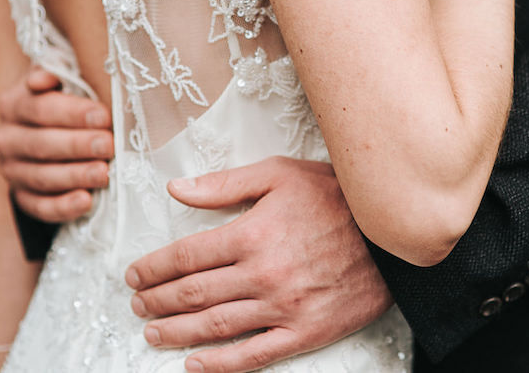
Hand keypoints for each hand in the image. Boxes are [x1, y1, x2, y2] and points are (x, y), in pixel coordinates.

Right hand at [0, 66, 113, 221]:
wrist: (48, 128)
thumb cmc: (66, 98)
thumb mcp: (62, 78)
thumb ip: (58, 71)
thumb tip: (45, 78)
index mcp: (13, 104)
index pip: (40, 108)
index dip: (72, 113)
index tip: (104, 115)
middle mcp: (6, 138)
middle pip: (41, 144)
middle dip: (77, 145)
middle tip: (108, 145)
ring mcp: (13, 171)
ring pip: (42, 176)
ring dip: (75, 176)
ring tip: (104, 174)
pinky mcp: (22, 197)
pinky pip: (40, 206)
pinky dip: (63, 207)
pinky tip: (86, 202)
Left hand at [124, 158, 393, 372]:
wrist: (393, 234)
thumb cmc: (338, 197)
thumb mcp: (280, 174)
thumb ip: (225, 184)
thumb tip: (177, 189)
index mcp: (252, 233)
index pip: (186, 256)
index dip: (154, 268)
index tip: (135, 274)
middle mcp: (262, 274)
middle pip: (193, 294)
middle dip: (158, 301)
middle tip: (137, 304)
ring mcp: (283, 307)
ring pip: (215, 326)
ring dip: (177, 332)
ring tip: (152, 332)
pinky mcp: (305, 332)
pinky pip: (254, 355)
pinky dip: (220, 365)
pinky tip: (194, 365)